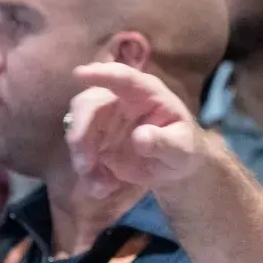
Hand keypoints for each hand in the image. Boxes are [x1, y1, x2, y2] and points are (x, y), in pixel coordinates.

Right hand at [67, 63, 216, 196]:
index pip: (123, 77)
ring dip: (82, 159)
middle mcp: (119, 102)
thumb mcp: (183, 147)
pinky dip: (89, 174)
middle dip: (80, 132)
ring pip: (79, 131)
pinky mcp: (97, 143)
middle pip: (89, 104)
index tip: (80, 74)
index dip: (101, 74)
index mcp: (145, 93)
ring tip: (99, 185)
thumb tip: (140, 137)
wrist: (175, 166)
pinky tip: (103, 189)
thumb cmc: (183, 146)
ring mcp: (105, 122)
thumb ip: (165, 142)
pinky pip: (84, 155)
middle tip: (85, 164)